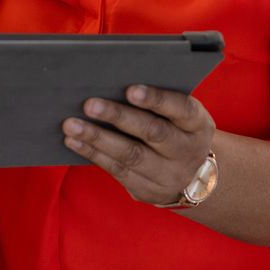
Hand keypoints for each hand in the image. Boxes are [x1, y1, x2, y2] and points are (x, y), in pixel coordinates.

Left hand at [62, 84, 215, 206]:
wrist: (196, 177)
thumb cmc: (178, 129)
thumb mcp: (182, 115)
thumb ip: (159, 100)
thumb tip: (113, 79)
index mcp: (198, 124)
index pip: (180, 108)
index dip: (156, 99)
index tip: (130, 89)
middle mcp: (187, 151)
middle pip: (152, 133)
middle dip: (119, 117)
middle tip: (89, 104)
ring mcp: (169, 175)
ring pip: (130, 156)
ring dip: (97, 139)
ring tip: (72, 125)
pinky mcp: (148, 191)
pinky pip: (118, 172)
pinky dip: (94, 154)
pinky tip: (74, 142)